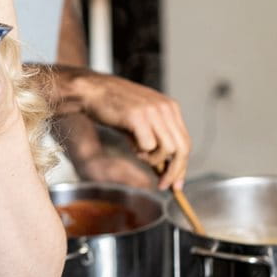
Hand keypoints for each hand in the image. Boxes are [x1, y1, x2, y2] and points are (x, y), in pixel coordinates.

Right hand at [76, 71, 190, 189]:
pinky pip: (149, 146)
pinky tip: (130, 144)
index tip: (176, 184)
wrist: (91, 91)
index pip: (185, 142)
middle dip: (174, 172)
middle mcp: (165, 107)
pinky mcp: (138, 116)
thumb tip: (166, 171)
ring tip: (137, 153)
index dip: (182, 166)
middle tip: (163, 185)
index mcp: (169, 107)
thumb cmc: (114, 108)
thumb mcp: (140, 124)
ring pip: (168, 150)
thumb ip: (155, 143)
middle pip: (182, 148)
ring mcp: (152, 111)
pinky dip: (140, 152)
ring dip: (153, 160)